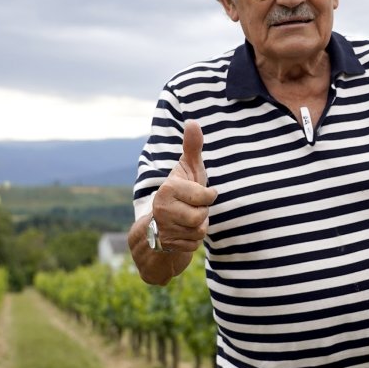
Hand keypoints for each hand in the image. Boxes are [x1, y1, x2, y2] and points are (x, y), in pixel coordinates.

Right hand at [149, 120, 217, 252]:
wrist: (161, 223)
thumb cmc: (182, 191)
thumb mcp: (189, 169)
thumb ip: (192, 147)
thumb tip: (193, 121)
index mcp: (167, 189)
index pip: (206, 197)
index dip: (208, 196)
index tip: (199, 194)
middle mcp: (160, 209)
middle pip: (201, 217)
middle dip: (202, 214)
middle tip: (191, 208)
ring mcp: (161, 230)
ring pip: (198, 232)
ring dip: (198, 228)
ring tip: (186, 220)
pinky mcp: (164, 247)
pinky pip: (193, 246)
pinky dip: (192, 241)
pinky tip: (181, 234)